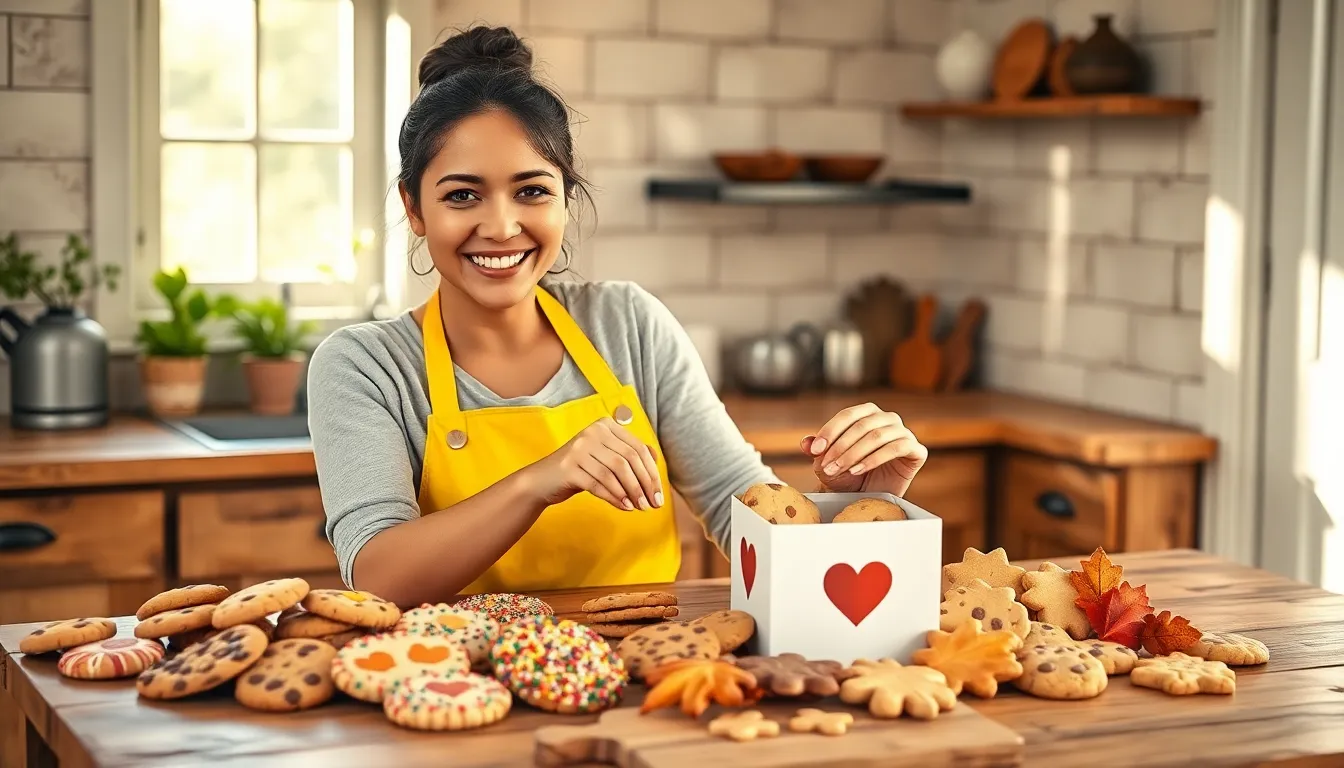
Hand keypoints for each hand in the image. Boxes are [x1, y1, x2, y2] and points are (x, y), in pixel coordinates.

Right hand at [523, 417, 663, 511]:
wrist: (543, 480)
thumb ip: (628, 454)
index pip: (638, 449)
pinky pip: (598, 483)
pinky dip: (614, 497)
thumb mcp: (605, 457)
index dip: (652, 473)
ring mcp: (579, 449)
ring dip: (631, 492)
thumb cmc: (580, 469)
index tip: (659, 494)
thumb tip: (656, 459)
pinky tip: (625, 507)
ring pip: (615, 471)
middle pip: (628, 460)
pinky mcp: (569, 467)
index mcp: (605, 426)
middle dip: (644, 484)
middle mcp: (593, 432)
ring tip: (639, 508)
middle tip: (652, 504)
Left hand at [800, 402, 927, 496]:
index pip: (847, 416)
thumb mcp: (828, 463)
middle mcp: (887, 418)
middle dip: (840, 447)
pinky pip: (896, 448)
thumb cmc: (850, 476)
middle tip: (827, 466)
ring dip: (854, 454)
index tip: (815, 450)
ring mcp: (904, 433)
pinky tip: (858, 470)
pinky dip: (873, 459)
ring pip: (877, 436)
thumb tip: (806, 443)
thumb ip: (817, 450)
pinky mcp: (916, 450)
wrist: (871, 496)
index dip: (830, 431)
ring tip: (840, 470)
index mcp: (867, 413)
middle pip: (861, 425)